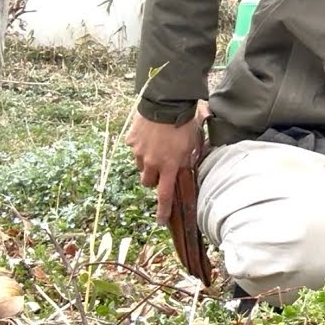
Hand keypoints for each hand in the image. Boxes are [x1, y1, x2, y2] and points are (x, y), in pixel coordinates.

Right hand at [124, 104, 207, 225]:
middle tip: (162, 167)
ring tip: (158, 146)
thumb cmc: (185, 123)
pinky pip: (134, 149)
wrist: (167, 102)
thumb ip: (188, 159)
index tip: (161, 222)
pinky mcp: (130, 140)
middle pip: (147, 182)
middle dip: (154, 178)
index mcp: (169, 166)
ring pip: (140, 165)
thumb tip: (185, 167)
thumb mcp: (193, 144)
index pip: (165, 195)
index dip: (163, 210)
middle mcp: (151, 163)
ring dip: (147, 162)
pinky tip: (151, 134)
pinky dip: (141, 146)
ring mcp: (138, 152)